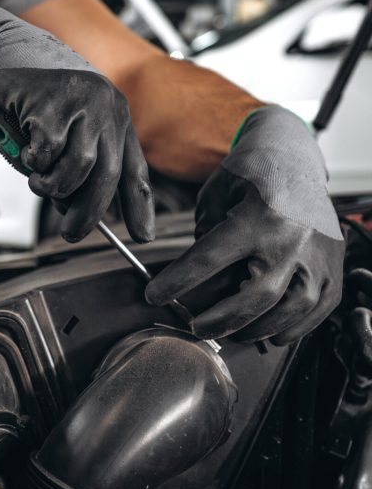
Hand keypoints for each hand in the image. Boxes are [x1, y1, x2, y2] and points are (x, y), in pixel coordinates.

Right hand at [0, 1, 154, 242]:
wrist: (4, 52)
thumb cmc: (34, 95)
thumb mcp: (68, 127)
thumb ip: (79, 163)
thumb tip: (78, 209)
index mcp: (117, 116)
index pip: (135, 169)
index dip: (140, 207)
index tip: (142, 236)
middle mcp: (107, 107)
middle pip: (108, 174)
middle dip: (88, 212)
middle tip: (71, 232)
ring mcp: (82, 102)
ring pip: (79, 167)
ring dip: (54, 186)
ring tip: (40, 182)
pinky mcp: (52, 102)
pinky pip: (47, 152)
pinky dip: (34, 162)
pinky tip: (27, 152)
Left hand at [145, 106, 344, 344]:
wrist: (295, 155)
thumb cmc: (249, 173)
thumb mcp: (214, 195)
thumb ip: (205, 236)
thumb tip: (194, 278)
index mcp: (257, 216)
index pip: (208, 260)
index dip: (177, 282)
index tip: (154, 296)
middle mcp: (291, 238)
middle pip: (255, 297)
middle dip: (220, 320)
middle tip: (196, 328)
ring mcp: (318, 254)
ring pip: (290, 310)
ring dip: (256, 329)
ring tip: (230, 333)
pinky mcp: (334, 264)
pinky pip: (318, 309)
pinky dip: (293, 328)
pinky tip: (269, 332)